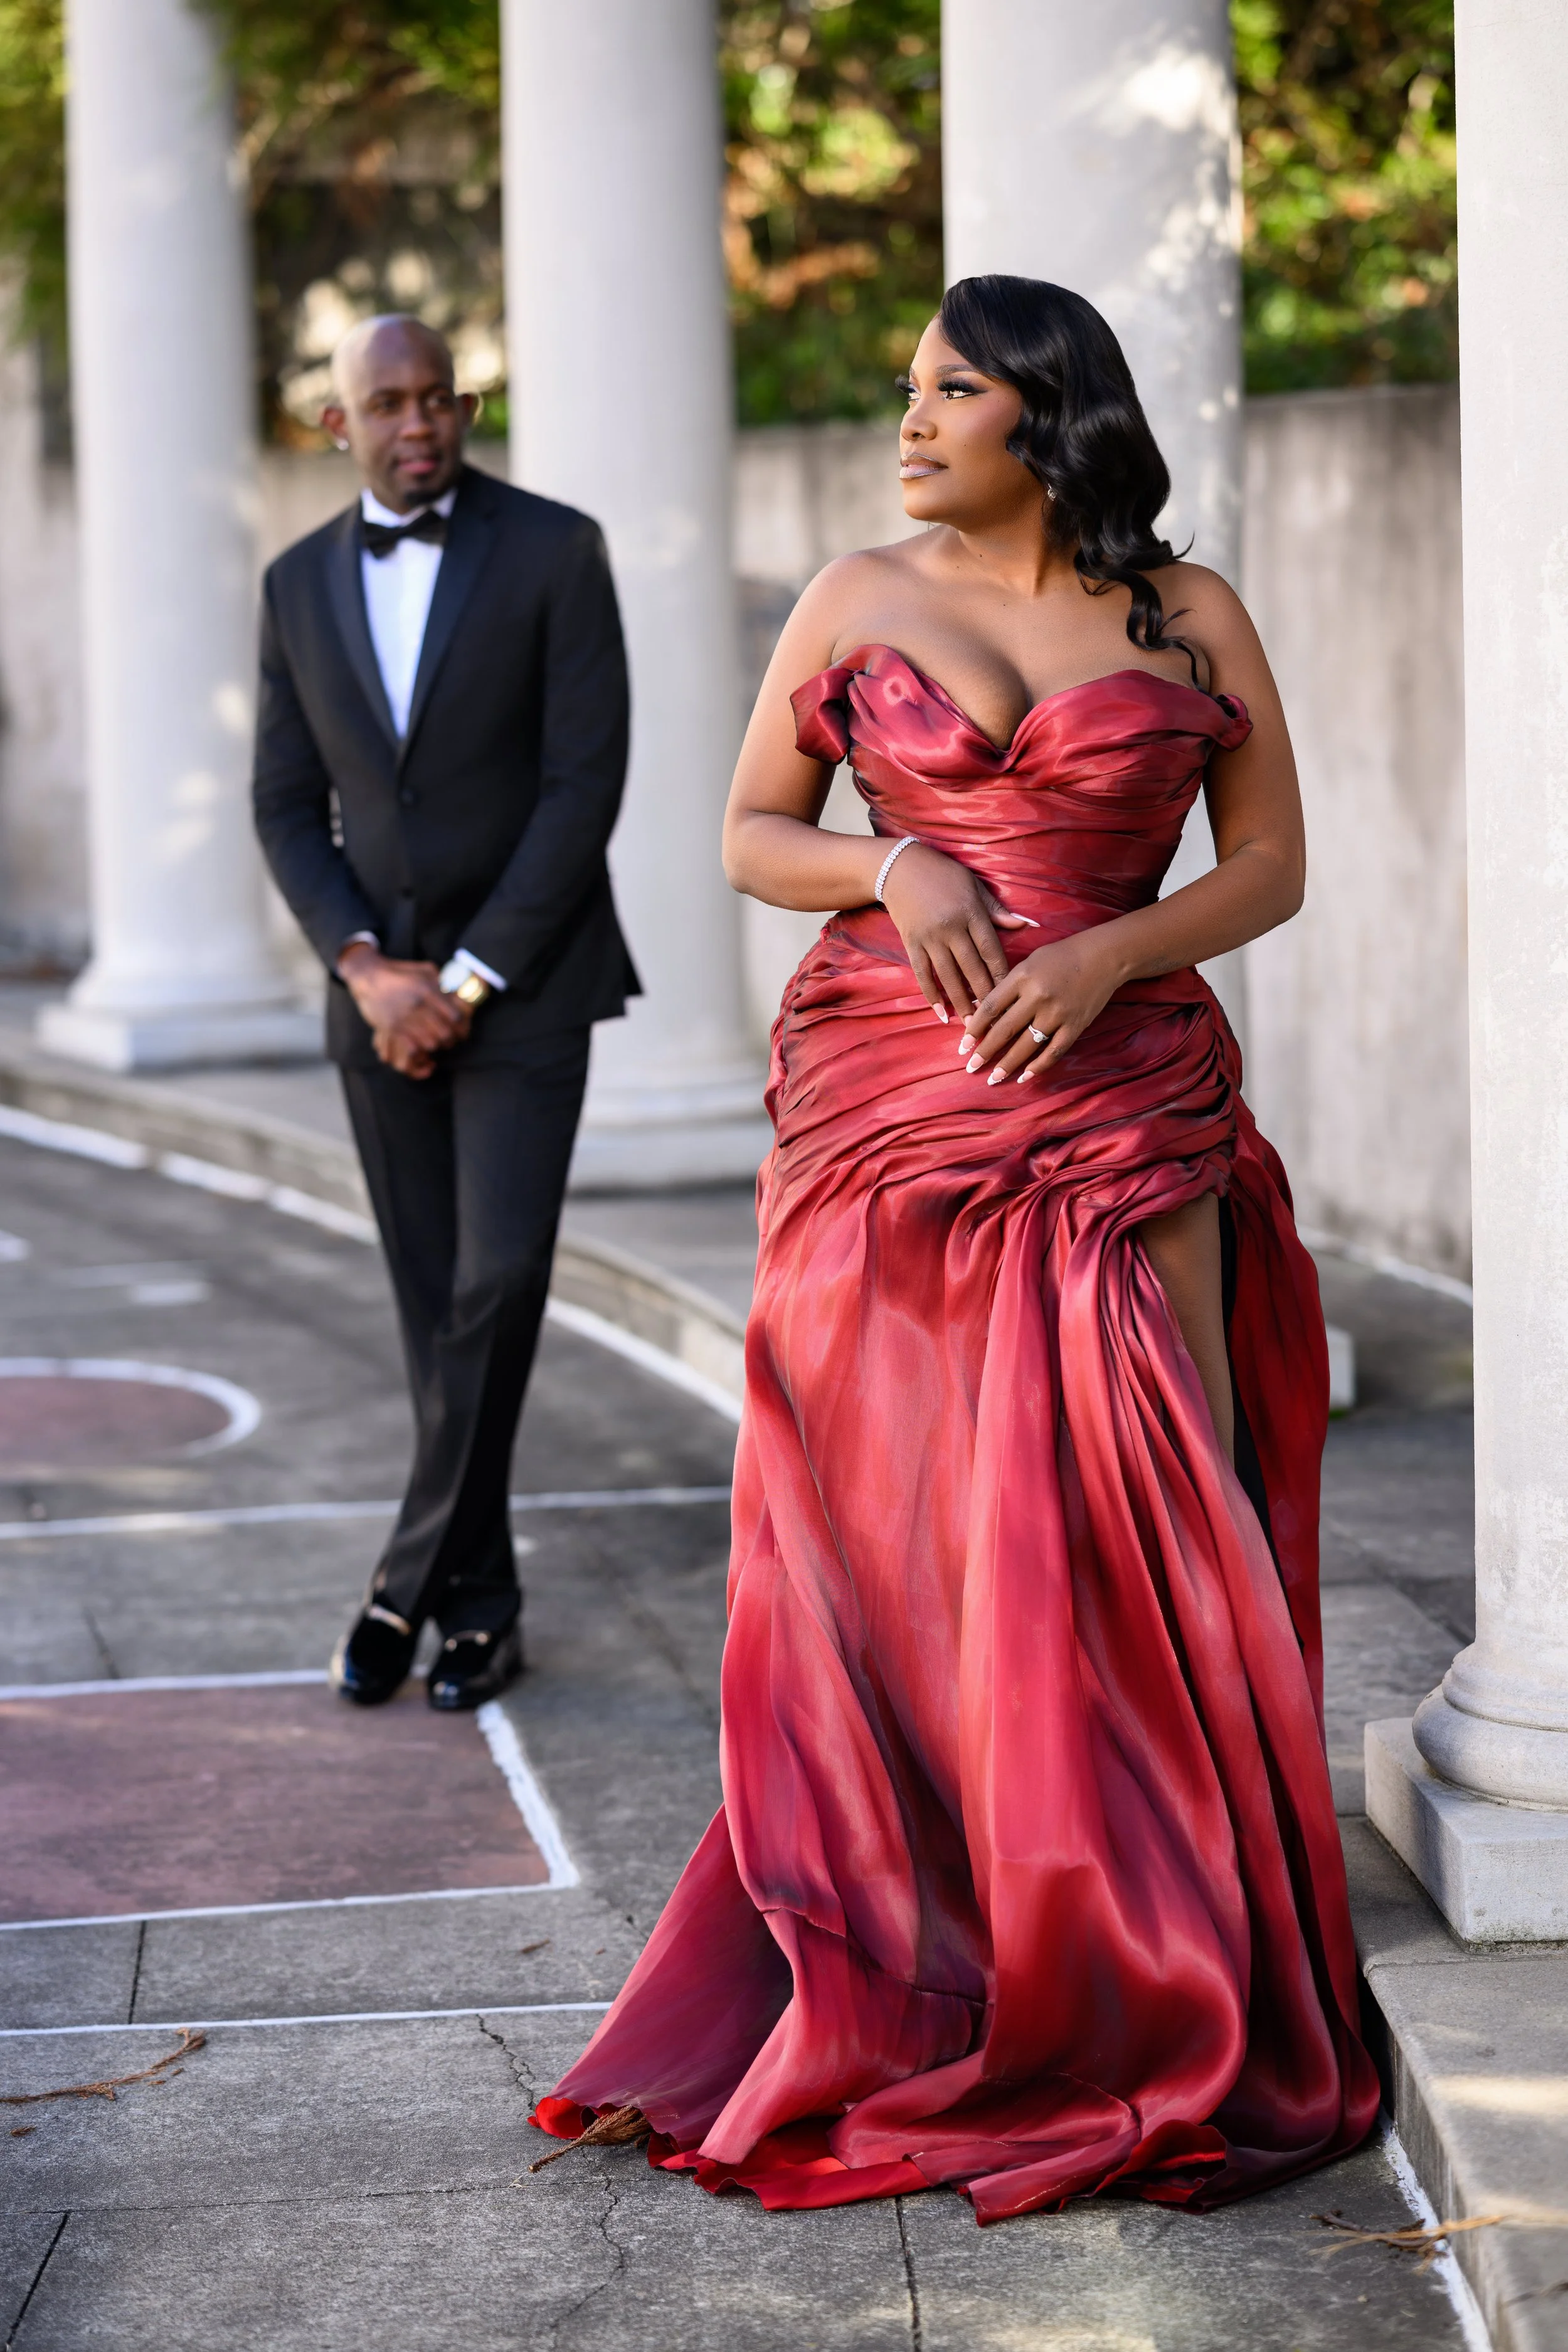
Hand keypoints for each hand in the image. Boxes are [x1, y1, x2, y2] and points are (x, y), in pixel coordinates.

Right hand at [337, 943, 468, 1080]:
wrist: (369, 976)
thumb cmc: (400, 972)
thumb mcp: (425, 969)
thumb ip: (443, 981)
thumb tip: (459, 995)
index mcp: (427, 990)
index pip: (455, 1016)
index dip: (463, 1026)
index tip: (463, 1030)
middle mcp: (416, 1005)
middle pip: (445, 1033)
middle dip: (452, 1039)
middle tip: (451, 1039)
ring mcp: (402, 1019)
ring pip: (430, 1044)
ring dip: (436, 1046)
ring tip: (437, 1043)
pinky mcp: (390, 1029)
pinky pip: (411, 1051)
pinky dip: (421, 1056)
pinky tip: (424, 1054)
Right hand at [879, 844, 1036, 1021]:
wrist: (900, 868)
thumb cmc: (944, 876)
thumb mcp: (974, 887)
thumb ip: (998, 911)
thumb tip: (1027, 924)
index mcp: (971, 913)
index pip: (991, 951)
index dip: (1001, 975)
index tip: (1011, 995)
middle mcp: (951, 928)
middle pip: (972, 969)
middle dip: (984, 996)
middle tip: (996, 1020)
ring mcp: (929, 938)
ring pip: (948, 976)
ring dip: (961, 1002)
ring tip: (972, 1024)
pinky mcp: (911, 943)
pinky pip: (923, 974)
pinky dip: (932, 995)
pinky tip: (941, 1013)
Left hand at [959, 929, 1125, 1084]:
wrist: (1104, 956)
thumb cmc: (1062, 956)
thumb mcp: (1029, 963)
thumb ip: (1007, 986)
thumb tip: (980, 1010)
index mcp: (1022, 977)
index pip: (991, 1008)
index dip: (974, 1029)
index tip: (963, 1045)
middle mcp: (1038, 997)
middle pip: (1004, 1030)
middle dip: (985, 1052)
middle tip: (971, 1068)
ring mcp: (1058, 1013)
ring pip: (1027, 1046)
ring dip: (1007, 1065)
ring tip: (993, 1078)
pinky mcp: (1075, 1026)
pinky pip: (1054, 1051)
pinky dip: (1039, 1066)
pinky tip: (1025, 1076)